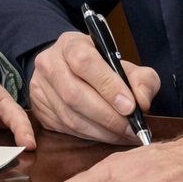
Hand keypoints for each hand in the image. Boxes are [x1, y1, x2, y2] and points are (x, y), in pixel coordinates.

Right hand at [29, 31, 160, 142]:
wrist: (70, 70)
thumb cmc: (100, 67)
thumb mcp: (125, 64)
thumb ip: (142, 78)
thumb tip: (142, 101)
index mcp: (70, 44)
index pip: (85, 62)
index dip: (108, 86)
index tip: (130, 106)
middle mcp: (49, 63)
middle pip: (74, 94)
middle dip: (108, 116)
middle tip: (132, 129)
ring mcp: (40, 88)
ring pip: (70, 116)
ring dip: (102, 131)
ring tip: (126, 135)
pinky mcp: (40, 110)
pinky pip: (66, 129)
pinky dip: (92, 137)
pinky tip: (110, 137)